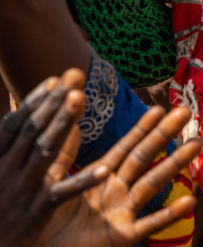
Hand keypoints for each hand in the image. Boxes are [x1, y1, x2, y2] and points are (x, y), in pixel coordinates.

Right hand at [0, 69, 102, 246]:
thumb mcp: (6, 172)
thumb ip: (30, 147)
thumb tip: (58, 122)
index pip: (16, 124)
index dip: (34, 101)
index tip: (54, 80)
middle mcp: (6, 170)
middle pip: (33, 130)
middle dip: (54, 103)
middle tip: (74, 78)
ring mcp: (21, 190)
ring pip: (45, 152)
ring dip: (63, 124)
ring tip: (80, 100)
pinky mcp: (36, 212)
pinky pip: (62, 193)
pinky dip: (82, 181)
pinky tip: (105, 168)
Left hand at [36, 103, 201, 246]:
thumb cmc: (48, 220)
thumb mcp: (53, 183)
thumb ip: (62, 156)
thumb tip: (70, 124)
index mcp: (102, 175)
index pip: (126, 146)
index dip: (143, 127)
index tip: (159, 108)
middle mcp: (117, 189)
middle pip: (144, 157)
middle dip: (164, 134)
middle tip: (185, 112)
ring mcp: (124, 211)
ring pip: (153, 183)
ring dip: (175, 163)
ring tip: (196, 144)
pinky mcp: (123, 236)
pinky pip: (150, 224)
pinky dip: (169, 214)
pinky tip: (189, 202)